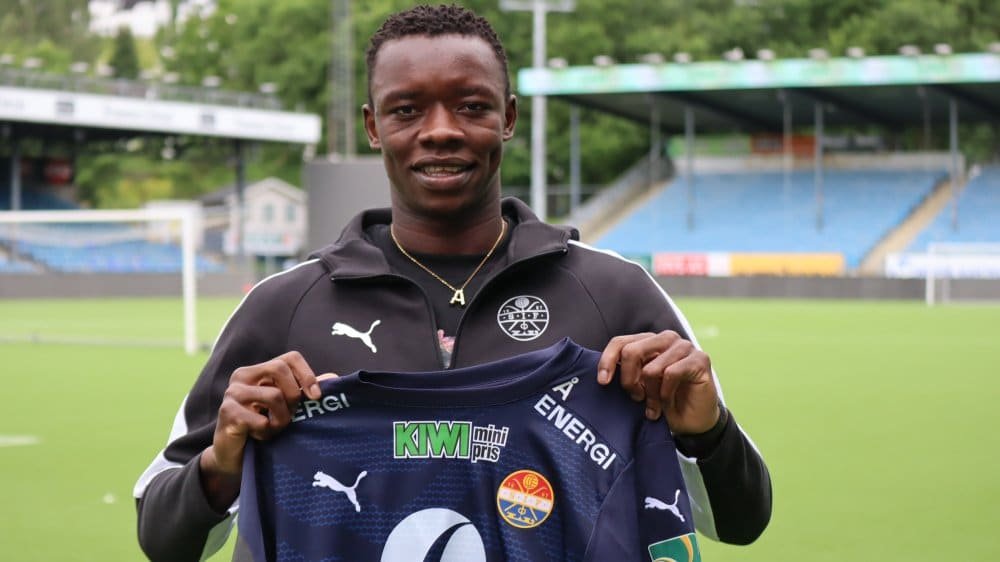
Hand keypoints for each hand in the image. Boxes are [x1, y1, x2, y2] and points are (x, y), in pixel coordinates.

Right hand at [199, 351, 331, 510]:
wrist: (233, 456)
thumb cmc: (263, 428)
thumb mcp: (286, 408)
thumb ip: (305, 391)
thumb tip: (334, 377)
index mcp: (259, 371)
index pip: (290, 358)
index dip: (307, 374)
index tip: (316, 397)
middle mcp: (243, 376)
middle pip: (279, 369)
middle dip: (293, 396)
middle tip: (290, 416)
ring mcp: (233, 393)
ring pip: (274, 395)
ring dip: (281, 419)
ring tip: (273, 429)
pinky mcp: (227, 412)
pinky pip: (261, 419)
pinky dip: (266, 432)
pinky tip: (259, 437)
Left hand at [597, 331, 719, 434]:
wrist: (691, 421)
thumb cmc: (662, 402)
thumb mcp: (638, 387)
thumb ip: (625, 374)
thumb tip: (603, 374)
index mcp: (648, 341)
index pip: (620, 342)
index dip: (607, 361)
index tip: (602, 382)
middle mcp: (665, 339)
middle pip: (631, 351)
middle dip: (628, 380)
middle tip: (635, 398)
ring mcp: (684, 346)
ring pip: (652, 369)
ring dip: (650, 394)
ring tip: (653, 407)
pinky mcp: (700, 359)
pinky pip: (671, 374)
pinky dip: (666, 394)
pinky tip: (668, 403)